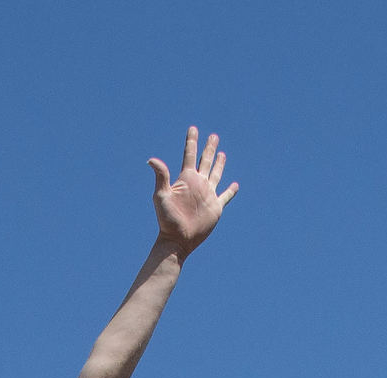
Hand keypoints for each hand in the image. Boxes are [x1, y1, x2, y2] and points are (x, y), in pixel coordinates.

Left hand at [148, 126, 236, 253]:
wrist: (178, 239)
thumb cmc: (167, 219)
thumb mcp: (161, 195)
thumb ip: (161, 176)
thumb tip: (151, 160)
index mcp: (186, 179)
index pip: (189, 155)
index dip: (192, 141)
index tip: (193, 128)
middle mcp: (198, 184)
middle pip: (205, 161)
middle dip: (209, 148)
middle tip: (213, 136)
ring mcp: (207, 194)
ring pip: (216, 174)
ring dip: (219, 164)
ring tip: (222, 153)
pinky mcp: (215, 207)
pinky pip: (225, 196)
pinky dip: (231, 190)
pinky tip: (235, 185)